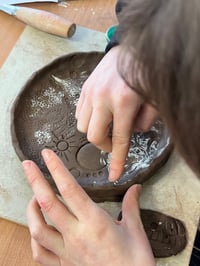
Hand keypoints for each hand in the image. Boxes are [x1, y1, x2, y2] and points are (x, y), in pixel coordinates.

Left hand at [23, 149, 154, 265]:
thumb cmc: (134, 264)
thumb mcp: (135, 231)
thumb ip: (131, 205)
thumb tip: (135, 188)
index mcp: (95, 223)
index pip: (70, 189)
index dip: (56, 169)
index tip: (47, 155)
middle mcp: (76, 236)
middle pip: (47, 204)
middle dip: (35, 180)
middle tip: (27, 165)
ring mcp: (67, 253)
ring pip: (38, 228)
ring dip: (31, 209)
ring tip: (32, 196)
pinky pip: (40, 253)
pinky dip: (34, 237)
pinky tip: (37, 228)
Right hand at [76, 46, 157, 180]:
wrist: (131, 49)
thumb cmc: (145, 74)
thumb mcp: (154, 100)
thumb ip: (144, 122)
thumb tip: (131, 133)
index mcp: (124, 102)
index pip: (120, 139)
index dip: (117, 161)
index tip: (113, 177)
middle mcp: (103, 99)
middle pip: (94, 136)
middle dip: (104, 145)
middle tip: (114, 142)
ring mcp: (90, 93)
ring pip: (83, 126)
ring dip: (95, 131)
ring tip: (108, 125)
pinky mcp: (84, 88)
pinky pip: (79, 113)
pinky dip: (88, 120)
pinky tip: (100, 114)